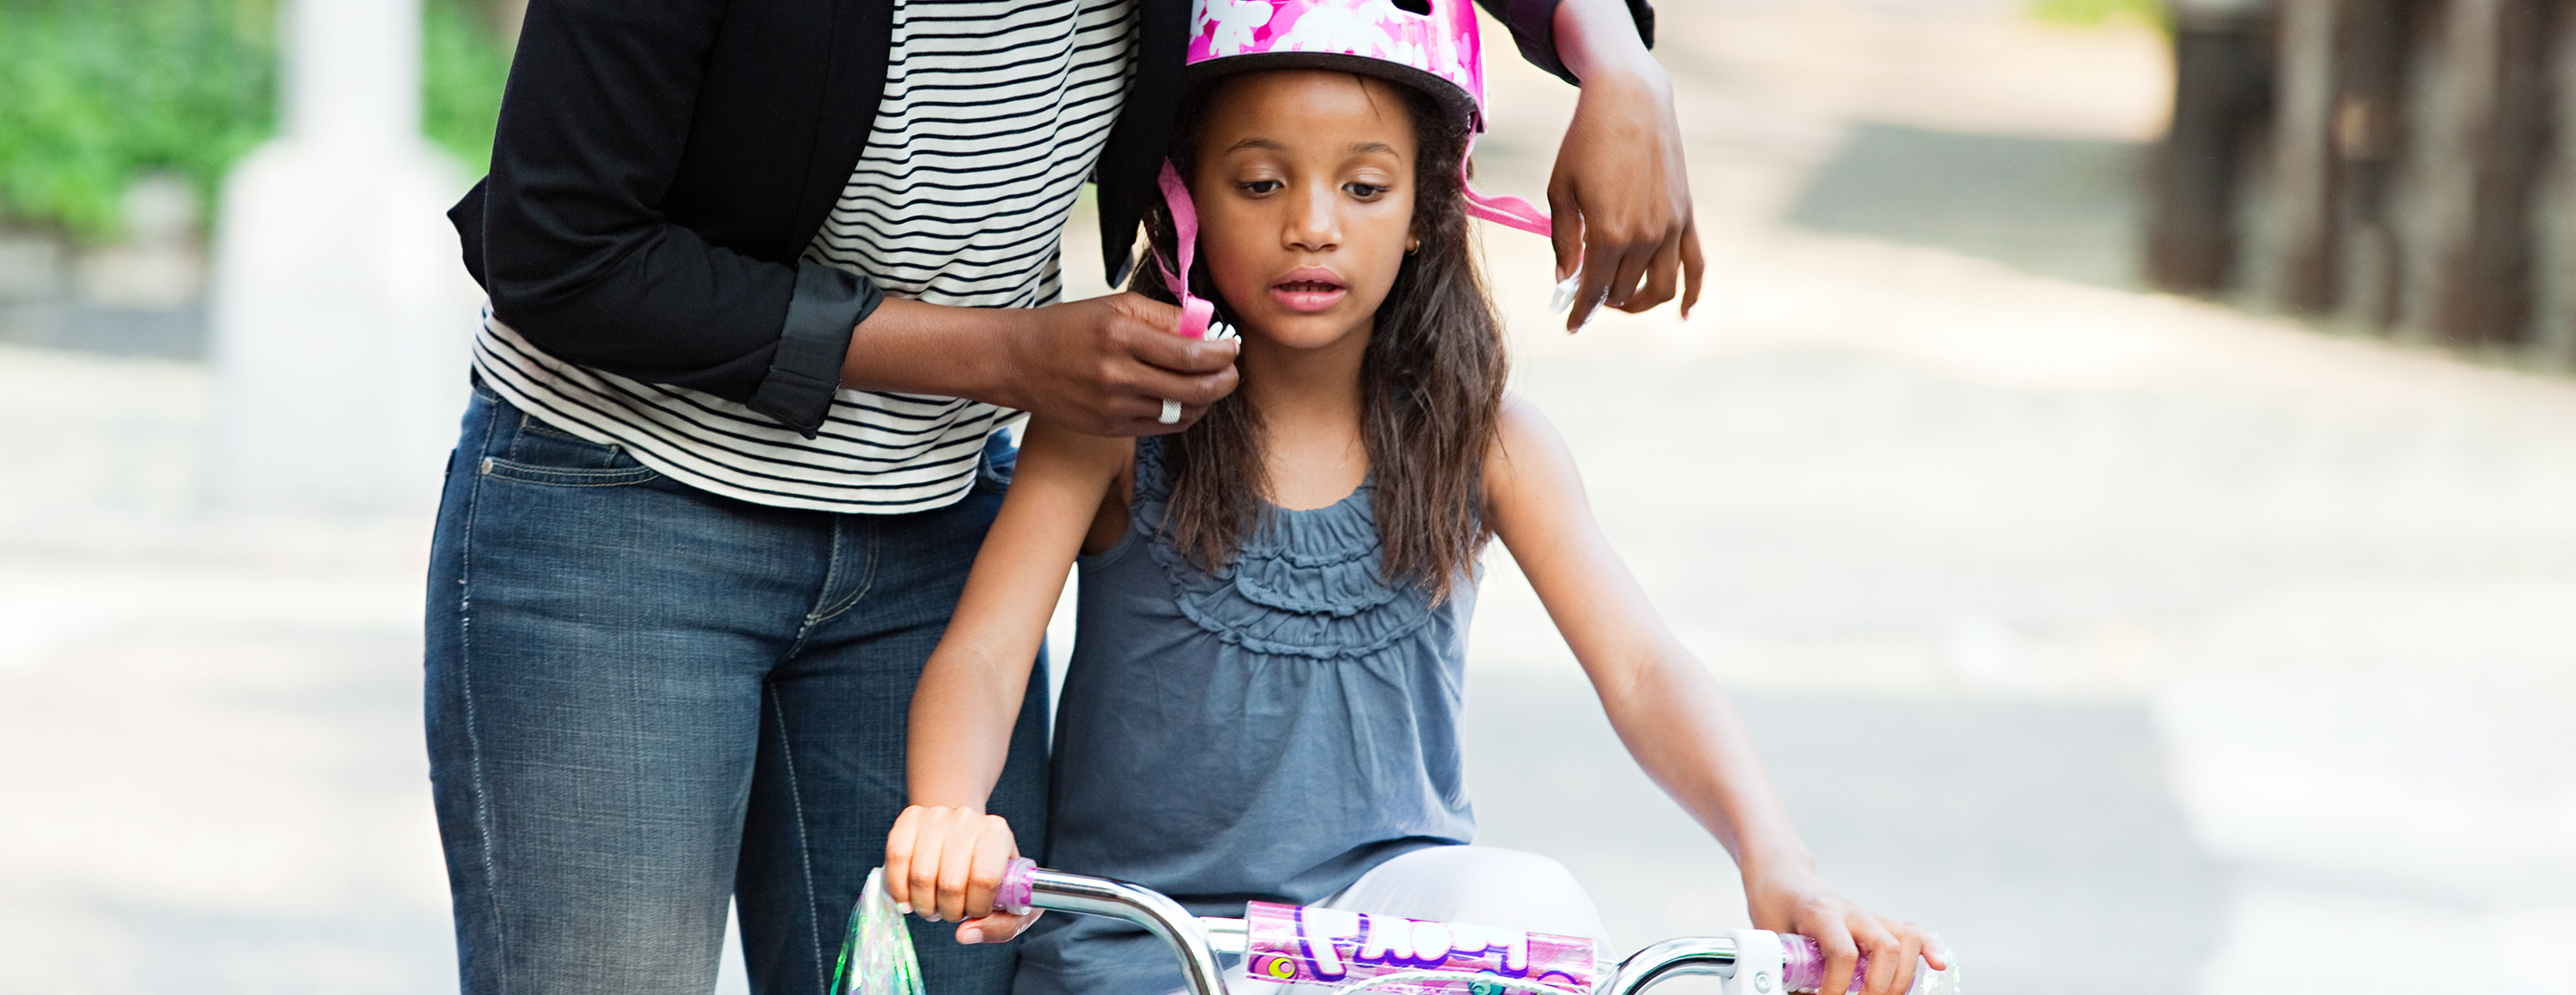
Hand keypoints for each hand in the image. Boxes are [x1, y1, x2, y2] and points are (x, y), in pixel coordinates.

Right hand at [883, 805, 1041, 944]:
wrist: (964, 835)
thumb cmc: (991, 872)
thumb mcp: (1012, 900)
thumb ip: (1001, 926)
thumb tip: (964, 934)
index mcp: (998, 834)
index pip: (984, 879)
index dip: (976, 907)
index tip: (976, 911)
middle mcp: (968, 819)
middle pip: (950, 883)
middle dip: (949, 912)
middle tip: (951, 912)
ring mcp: (937, 816)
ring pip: (921, 876)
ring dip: (924, 905)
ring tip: (933, 905)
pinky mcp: (910, 818)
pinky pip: (896, 858)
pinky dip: (899, 889)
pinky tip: (908, 899)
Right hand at [1001, 293, 1240, 434]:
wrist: (1019, 361)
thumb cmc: (1069, 327)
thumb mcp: (1115, 305)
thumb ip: (1164, 316)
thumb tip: (1209, 327)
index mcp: (1121, 336)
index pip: (1190, 354)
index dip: (1222, 353)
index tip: (1233, 347)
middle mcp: (1118, 374)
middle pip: (1193, 388)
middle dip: (1225, 380)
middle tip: (1232, 370)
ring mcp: (1113, 406)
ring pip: (1182, 411)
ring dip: (1206, 398)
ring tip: (1211, 382)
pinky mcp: (1110, 428)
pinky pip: (1163, 427)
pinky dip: (1184, 415)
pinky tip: (1188, 400)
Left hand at [1547, 2, 1703, 330]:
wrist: (1630, 99)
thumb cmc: (1586, 141)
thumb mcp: (1560, 190)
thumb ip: (1564, 240)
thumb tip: (1565, 278)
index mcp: (1608, 233)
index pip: (1593, 291)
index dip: (1580, 313)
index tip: (1571, 325)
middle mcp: (1645, 237)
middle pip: (1623, 291)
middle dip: (1602, 300)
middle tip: (1586, 294)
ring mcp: (1671, 228)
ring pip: (1662, 289)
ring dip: (1639, 303)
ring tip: (1619, 300)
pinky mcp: (1687, 215)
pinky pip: (1696, 265)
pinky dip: (1692, 294)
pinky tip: (1684, 314)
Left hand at [1746, 866, 1946, 994]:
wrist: (1782, 878)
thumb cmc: (1774, 908)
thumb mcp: (1771, 939)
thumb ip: (1788, 973)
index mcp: (1821, 913)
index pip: (1843, 953)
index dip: (1837, 988)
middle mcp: (1851, 912)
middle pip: (1885, 948)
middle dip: (1878, 987)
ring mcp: (1869, 915)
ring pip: (1906, 939)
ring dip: (1902, 976)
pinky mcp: (1878, 922)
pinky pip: (1912, 932)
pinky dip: (1929, 949)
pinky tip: (1938, 967)